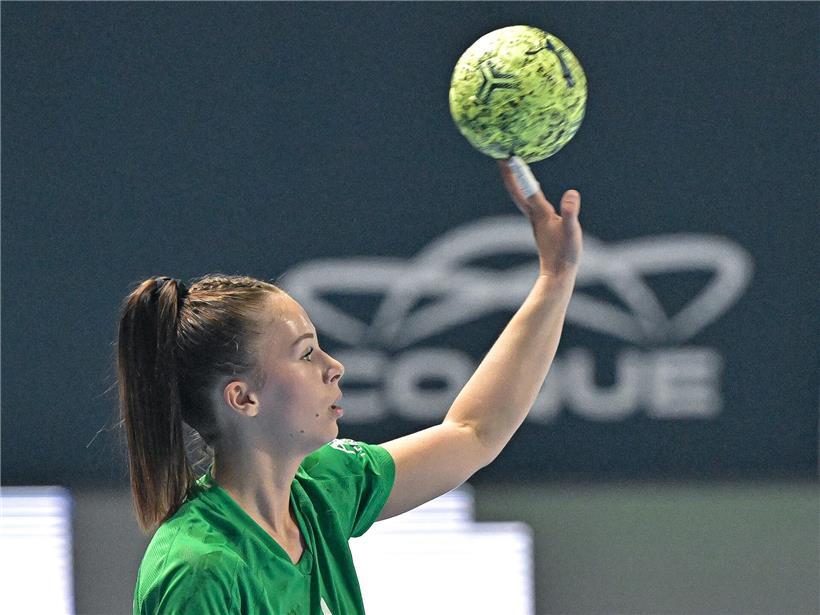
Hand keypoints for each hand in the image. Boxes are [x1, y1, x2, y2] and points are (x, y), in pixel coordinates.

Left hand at [497, 158, 581, 278]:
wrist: (557, 274)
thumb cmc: (565, 254)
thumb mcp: (572, 231)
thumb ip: (570, 213)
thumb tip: (571, 194)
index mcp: (540, 214)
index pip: (526, 189)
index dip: (518, 172)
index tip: (508, 155)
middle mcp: (534, 215)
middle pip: (517, 191)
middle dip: (510, 173)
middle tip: (502, 155)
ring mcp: (536, 220)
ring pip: (521, 196)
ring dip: (515, 180)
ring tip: (511, 165)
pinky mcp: (540, 224)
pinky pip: (529, 201)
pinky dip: (525, 189)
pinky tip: (530, 187)